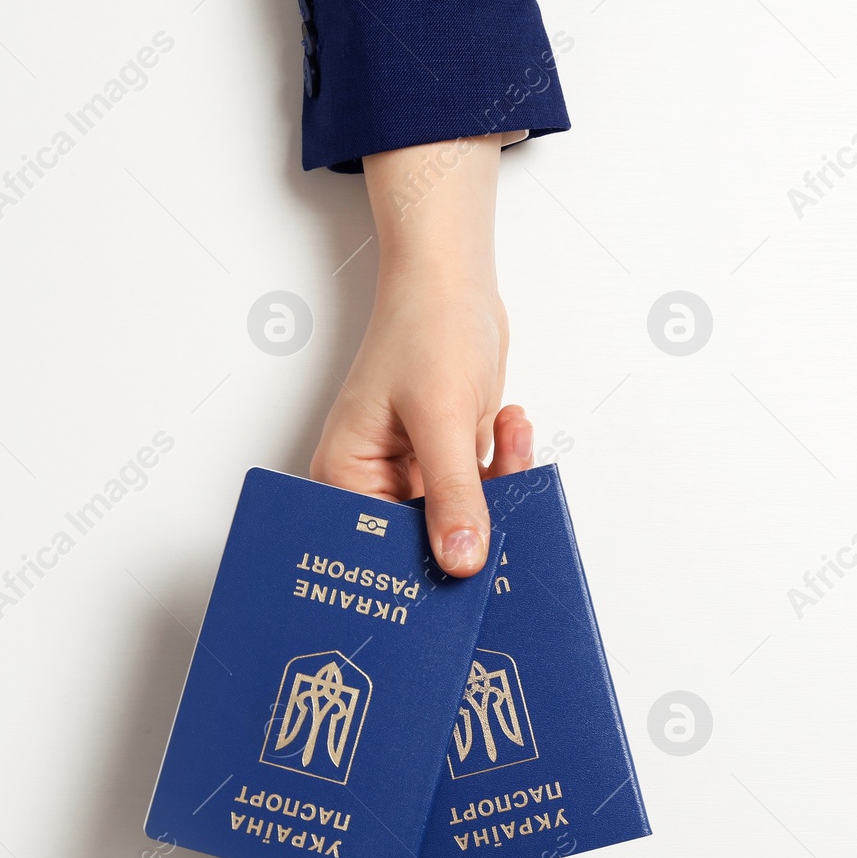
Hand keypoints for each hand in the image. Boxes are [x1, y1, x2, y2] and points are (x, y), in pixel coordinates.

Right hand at [310, 134, 533, 575]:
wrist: (454, 283)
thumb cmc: (425, 329)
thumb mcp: (440, 417)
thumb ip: (453, 493)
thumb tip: (463, 560)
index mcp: (346, 478)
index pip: (380, 550)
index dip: (424, 566)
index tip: (471, 575)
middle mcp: (375, 484)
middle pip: (426, 541)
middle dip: (474, 523)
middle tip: (510, 508)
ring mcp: (415, 475)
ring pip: (465, 518)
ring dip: (499, 483)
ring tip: (507, 433)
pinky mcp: (448, 462)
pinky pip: (484, 490)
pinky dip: (506, 463)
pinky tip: (508, 421)